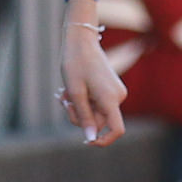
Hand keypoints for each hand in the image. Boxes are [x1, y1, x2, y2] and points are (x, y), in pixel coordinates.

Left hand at [59, 23, 127, 145]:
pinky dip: (83, 101)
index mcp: (110, 98)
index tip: (86, 141)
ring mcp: (116, 93)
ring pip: (96, 113)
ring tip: (65, 93)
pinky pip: (97, 104)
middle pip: (100, 122)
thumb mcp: (75, 93)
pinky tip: (71, 90)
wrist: (81, 41)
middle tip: (63, 102)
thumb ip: (83, 117)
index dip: (103, 140)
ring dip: (78, 107)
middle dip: (79, 116)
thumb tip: (91, 139)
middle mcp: (118, 97)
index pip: (117, 130)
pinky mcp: (111, 89)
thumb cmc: (75, 64)